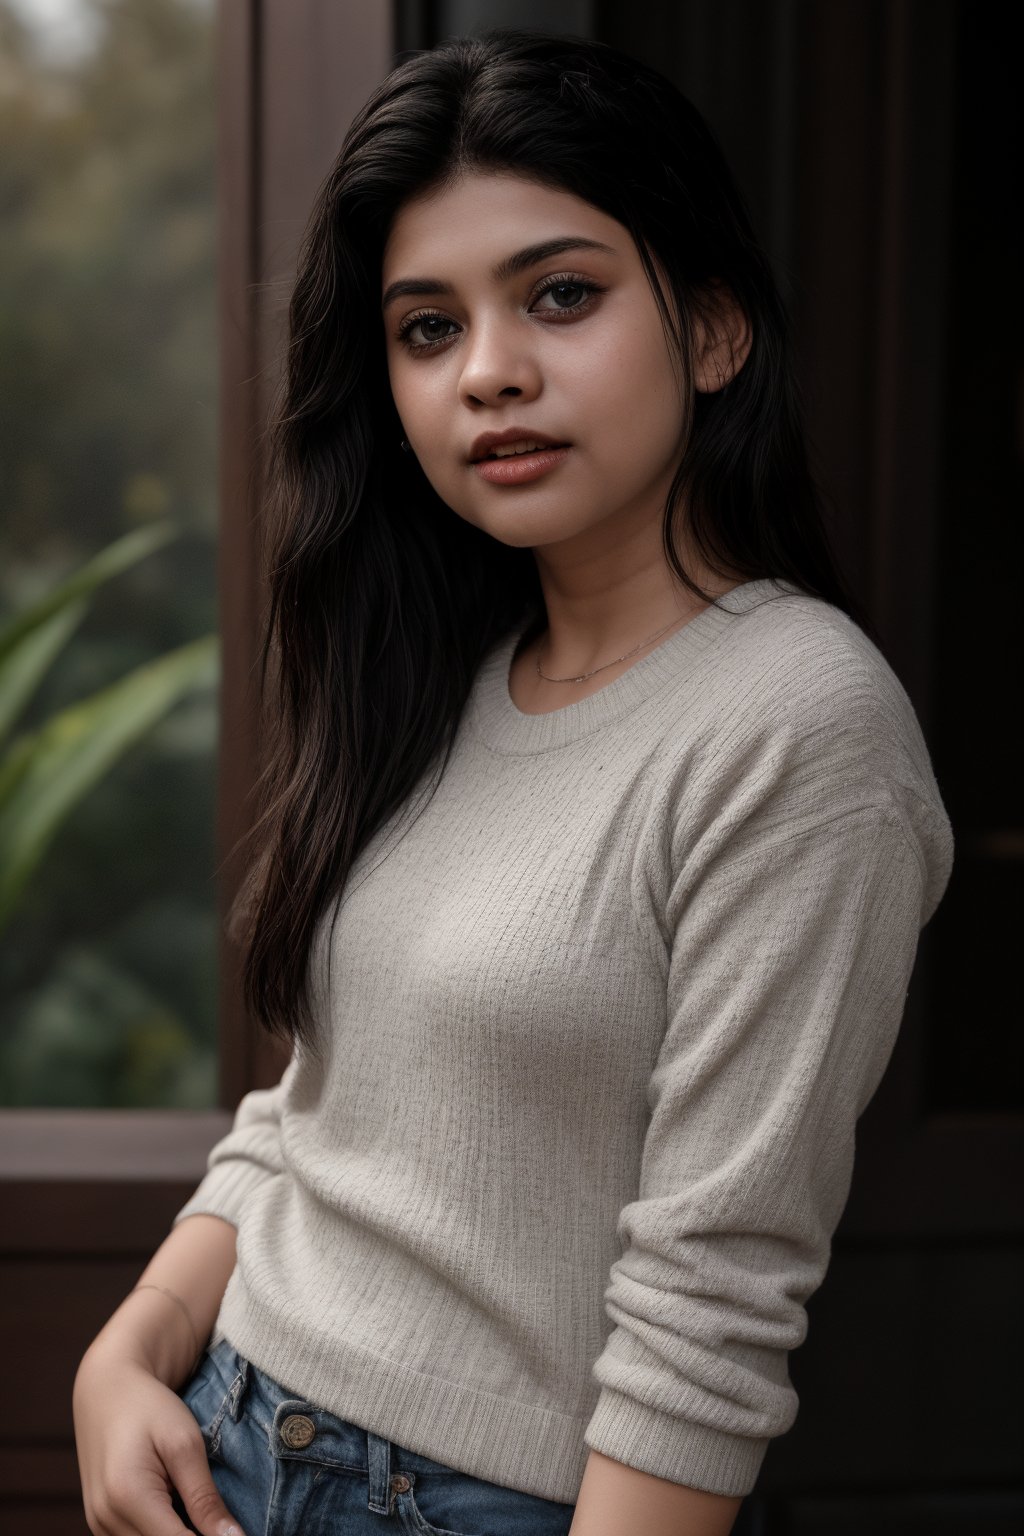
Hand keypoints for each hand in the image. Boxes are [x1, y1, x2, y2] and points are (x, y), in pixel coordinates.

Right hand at [73, 1345, 245, 1535]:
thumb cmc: (149, 1408)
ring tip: (198, 1510)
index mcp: (128, 1496)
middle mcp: (105, 1519)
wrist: (106, 1391)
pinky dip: (161, 1533)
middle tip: (220, 1519)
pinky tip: (179, 1513)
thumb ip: (205, 1499)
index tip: (236, 1533)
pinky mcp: (100, 1524)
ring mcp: (99, 1525)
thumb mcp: (185, 1444)